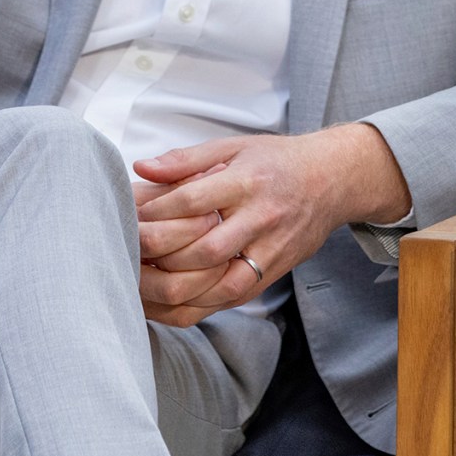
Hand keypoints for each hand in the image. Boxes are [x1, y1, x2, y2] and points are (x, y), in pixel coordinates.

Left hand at [130, 124, 411, 325]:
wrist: (333, 181)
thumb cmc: (277, 162)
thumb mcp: (234, 147)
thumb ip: (185, 160)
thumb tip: (141, 169)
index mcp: (248, 181)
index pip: (192, 202)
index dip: (154, 213)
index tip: (126, 218)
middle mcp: (261, 219)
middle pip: (202, 250)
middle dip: (156, 258)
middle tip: (122, 257)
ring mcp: (270, 250)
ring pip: (217, 285)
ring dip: (172, 291)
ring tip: (136, 286)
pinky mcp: (272, 273)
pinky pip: (229, 300)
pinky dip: (193, 307)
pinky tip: (163, 305)